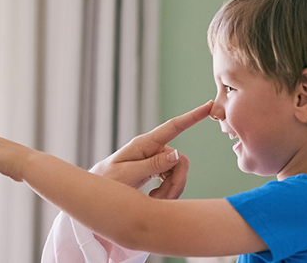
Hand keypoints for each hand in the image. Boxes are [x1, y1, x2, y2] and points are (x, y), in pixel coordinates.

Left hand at [89, 101, 212, 198]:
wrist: (96, 191)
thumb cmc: (107, 181)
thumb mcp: (128, 175)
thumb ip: (153, 165)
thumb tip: (178, 154)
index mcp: (144, 144)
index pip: (173, 127)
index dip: (192, 117)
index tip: (209, 106)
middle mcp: (151, 148)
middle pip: (180, 161)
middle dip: (176, 182)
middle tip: (162, 199)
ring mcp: (154, 158)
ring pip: (178, 172)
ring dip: (171, 189)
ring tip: (154, 199)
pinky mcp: (155, 168)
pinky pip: (172, 178)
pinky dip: (168, 191)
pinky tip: (155, 197)